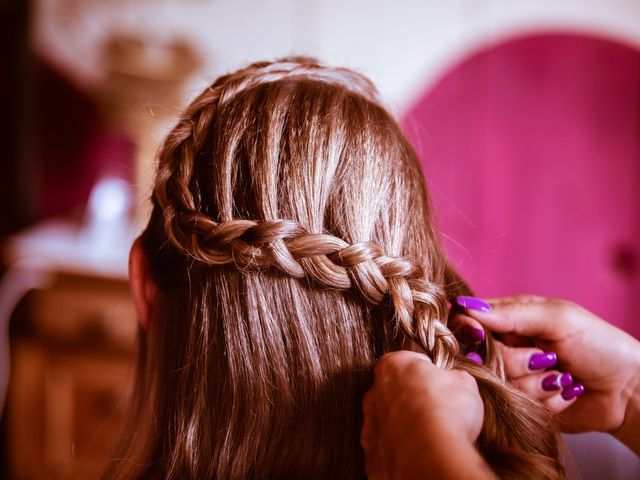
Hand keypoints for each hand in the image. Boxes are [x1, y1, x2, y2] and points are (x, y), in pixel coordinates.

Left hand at [361, 351, 491, 478]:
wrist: (431, 453)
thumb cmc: (446, 411)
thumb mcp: (464, 383)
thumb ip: (455, 377)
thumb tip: (457, 379)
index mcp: (393, 365)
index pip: (409, 361)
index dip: (428, 372)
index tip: (440, 381)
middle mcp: (375, 391)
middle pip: (394, 390)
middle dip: (412, 397)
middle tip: (436, 409)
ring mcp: (370, 424)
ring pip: (387, 420)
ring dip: (404, 424)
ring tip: (430, 433)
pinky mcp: (372, 453)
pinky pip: (386, 448)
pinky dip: (399, 449)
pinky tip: (418, 450)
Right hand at [454, 295, 639, 452]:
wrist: (628, 391)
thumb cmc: (599, 345)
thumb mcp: (558, 319)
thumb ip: (513, 313)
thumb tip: (467, 308)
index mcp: (511, 318)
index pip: (471, 319)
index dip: (470, 328)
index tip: (479, 335)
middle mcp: (507, 346)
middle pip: (481, 355)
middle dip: (517, 360)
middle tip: (548, 358)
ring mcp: (513, 377)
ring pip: (498, 382)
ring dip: (536, 383)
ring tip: (562, 377)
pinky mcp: (522, 404)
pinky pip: (516, 405)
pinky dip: (545, 401)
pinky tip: (564, 394)